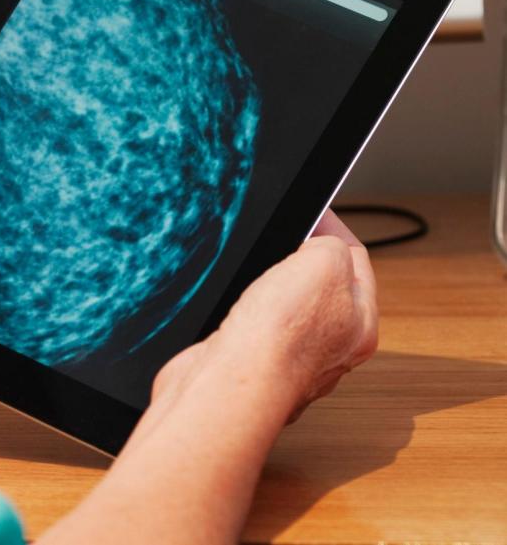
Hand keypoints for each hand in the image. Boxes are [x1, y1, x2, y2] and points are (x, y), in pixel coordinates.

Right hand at [153, 211, 377, 422]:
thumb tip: (318, 244)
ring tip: (255, 274)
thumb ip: (330, 244)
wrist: (230, 382)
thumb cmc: (280, 335)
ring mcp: (288, 361)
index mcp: (361, 324)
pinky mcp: (249, 366)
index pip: (354, 261)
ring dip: (269, 289)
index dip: (331, 228)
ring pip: (284, 310)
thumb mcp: (323, 262)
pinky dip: (242, 313)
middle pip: (320, 287)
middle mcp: (331, 350)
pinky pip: (251, 328)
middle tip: (280, 240)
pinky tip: (234, 307)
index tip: (310, 208)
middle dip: (299, 260)